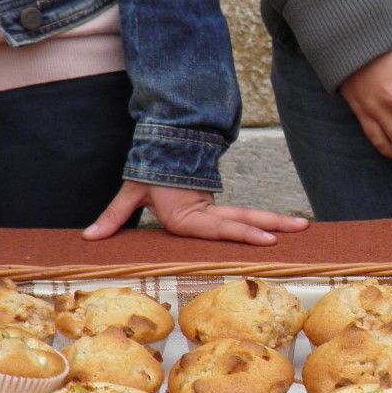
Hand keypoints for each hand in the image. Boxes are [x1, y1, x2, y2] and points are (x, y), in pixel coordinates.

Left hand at [82, 181, 308, 243]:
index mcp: (189, 214)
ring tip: (302, 227)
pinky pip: (244, 219)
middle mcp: (207, 214)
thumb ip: (113, 216)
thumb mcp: (131, 194)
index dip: (244, 232)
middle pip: (244, 219)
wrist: (161, 154)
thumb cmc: (148, 178)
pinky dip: (266, 223)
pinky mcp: (217, 212)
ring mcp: (215, 212)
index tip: (267, 238)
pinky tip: (285, 229)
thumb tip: (89, 237)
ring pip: (249, 216)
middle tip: (299, 229)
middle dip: (272, 224)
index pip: (221, 225)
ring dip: (275, 221)